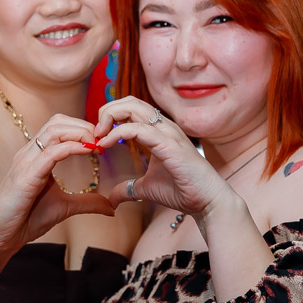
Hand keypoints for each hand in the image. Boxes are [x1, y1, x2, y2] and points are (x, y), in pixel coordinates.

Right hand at [0, 114, 112, 259]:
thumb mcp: (64, 207)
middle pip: (58, 122)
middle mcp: (29, 153)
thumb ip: (87, 203)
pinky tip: (88, 152)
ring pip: (54, 131)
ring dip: (80, 133)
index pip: (60, 127)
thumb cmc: (25, 219)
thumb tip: (111, 207)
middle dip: (84, 126)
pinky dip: (72, 148)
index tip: (104, 143)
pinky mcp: (25, 177)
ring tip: (97, 145)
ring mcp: (25, 162)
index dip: (84, 129)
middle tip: (104, 141)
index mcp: (37, 156)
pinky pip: (50, 153)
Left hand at [94, 96, 233, 224]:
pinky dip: (117, 133)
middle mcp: (164, 127)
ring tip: (99, 136)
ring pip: (133, 107)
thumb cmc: (183, 191)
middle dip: (107, 111)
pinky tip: (105, 145)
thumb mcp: (146, 189)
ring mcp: (168, 133)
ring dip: (110, 116)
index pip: (131, 107)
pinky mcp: (169, 144)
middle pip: (130, 101)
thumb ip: (128, 189)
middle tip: (95, 132)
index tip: (98, 137)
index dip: (111, 116)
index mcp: (159, 131)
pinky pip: (138, 129)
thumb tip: (111, 199)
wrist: (207, 202)